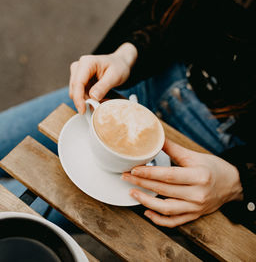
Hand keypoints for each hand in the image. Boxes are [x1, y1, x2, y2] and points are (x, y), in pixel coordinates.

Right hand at [69, 42, 137, 113]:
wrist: (119, 63)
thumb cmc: (118, 66)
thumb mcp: (115, 76)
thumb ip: (103, 86)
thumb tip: (92, 97)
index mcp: (86, 63)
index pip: (77, 83)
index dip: (78, 98)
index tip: (82, 110)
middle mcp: (78, 67)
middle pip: (74, 89)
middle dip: (84, 101)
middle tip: (99, 106)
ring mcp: (77, 74)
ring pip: (76, 94)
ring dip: (87, 100)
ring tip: (102, 100)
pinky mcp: (79, 81)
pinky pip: (80, 94)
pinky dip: (88, 99)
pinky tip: (98, 98)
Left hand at [122, 139, 243, 227]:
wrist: (232, 184)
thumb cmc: (212, 168)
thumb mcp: (194, 156)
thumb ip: (173, 148)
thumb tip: (155, 138)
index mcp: (198, 176)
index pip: (168, 175)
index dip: (149, 173)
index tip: (133, 169)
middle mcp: (197, 194)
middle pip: (163, 190)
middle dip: (141, 183)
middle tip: (126, 177)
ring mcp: (195, 207)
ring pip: (166, 209)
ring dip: (146, 202)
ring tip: (132, 192)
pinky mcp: (194, 216)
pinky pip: (174, 222)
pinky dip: (159, 219)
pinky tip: (146, 212)